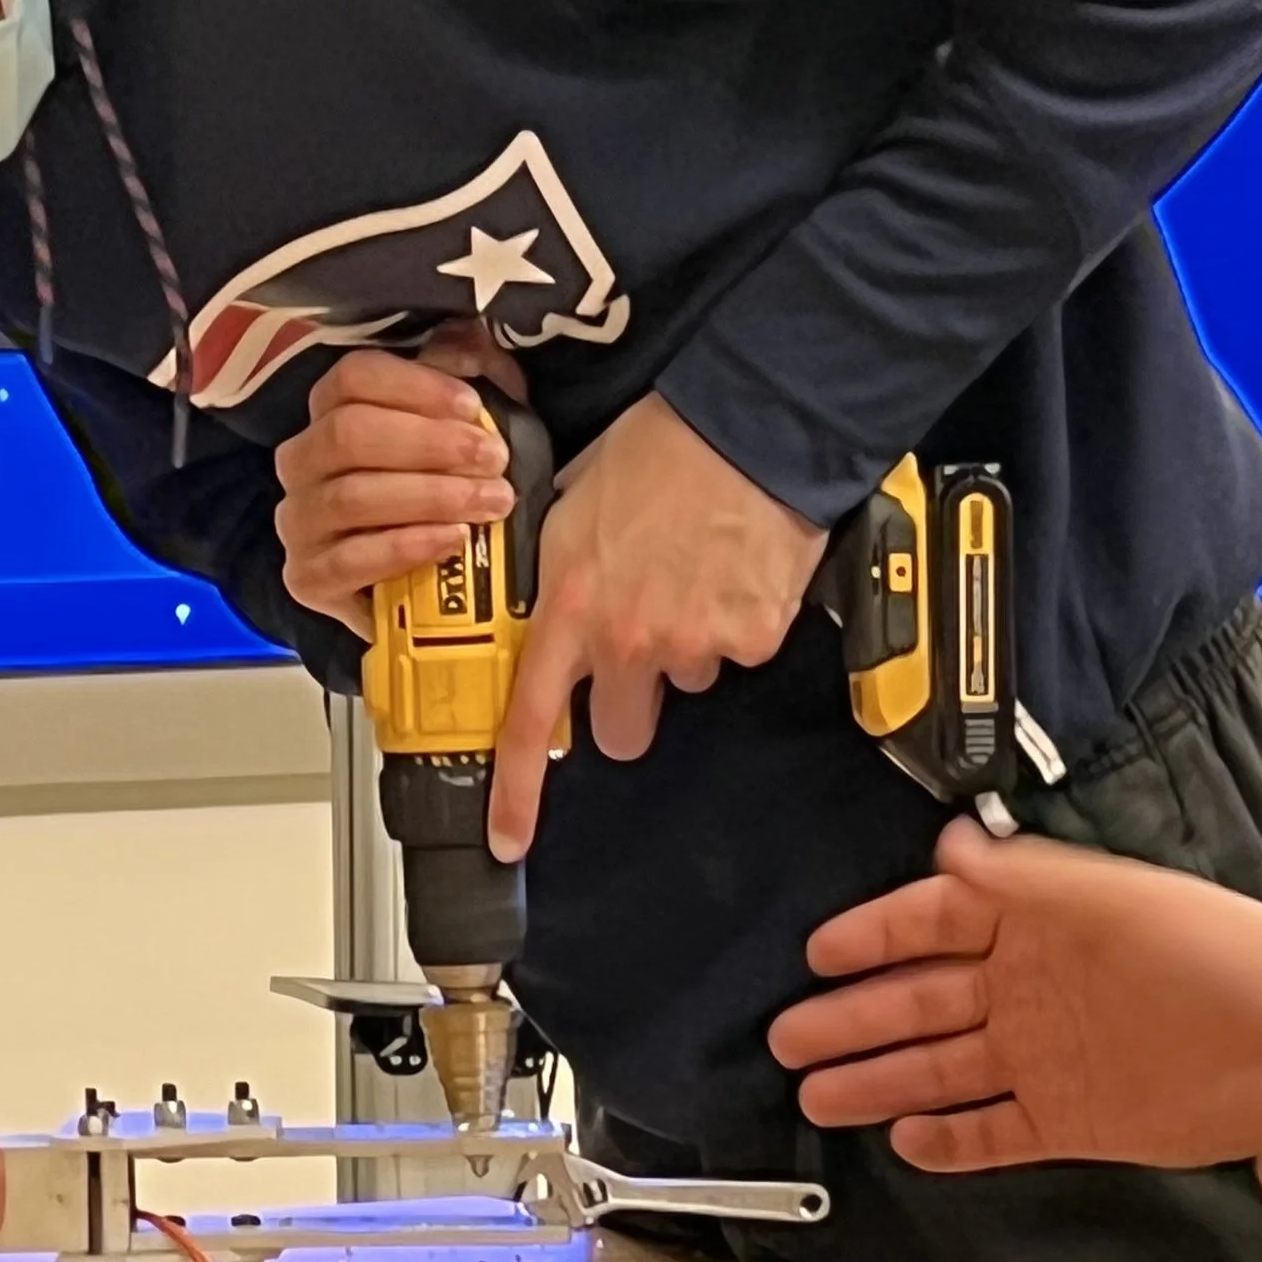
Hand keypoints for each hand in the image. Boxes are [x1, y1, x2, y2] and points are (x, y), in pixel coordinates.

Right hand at [272, 325, 527, 641]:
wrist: (429, 585)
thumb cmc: (446, 490)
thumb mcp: (465, 425)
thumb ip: (469, 375)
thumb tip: (471, 344)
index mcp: (331, 411)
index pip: (353, 378)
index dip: (416, 386)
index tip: (474, 407)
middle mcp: (302, 461)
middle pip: (348, 434)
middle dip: (430, 445)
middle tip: (494, 460)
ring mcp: (298, 522)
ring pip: (349, 496)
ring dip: (429, 496)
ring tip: (489, 502)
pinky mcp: (305, 579)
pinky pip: (347, 561)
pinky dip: (405, 547)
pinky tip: (452, 540)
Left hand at [487, 395, 824, 863]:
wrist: (748, 424)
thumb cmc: (660, 449)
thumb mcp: (569, 506)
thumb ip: (555, 574)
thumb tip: (547, 603)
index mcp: (571, 610)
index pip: (529, 723)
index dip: (516, 793)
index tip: (507, 837)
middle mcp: (628, 641)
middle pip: (619, 730)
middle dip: (625, 702)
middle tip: (636, 650)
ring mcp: (694, 645)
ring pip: (684, 684)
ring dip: (683, 649)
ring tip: (690, 576)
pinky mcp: (753, 637)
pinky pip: (738, 653)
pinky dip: (736, 625)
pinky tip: (732, 572)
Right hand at [768, 818, 1261, 1209]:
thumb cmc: (1214, 961)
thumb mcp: (1108, 900)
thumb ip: (1021, 877)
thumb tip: (948, 848)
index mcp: (1037, 927)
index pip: (934, 924)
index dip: (874, 936)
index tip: (820, 954)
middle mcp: (1032, 992)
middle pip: (920, 1003)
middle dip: (850, 1018)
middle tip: (788, 1036)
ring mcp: (1046, 1059)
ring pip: (939, 1071)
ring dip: (876, 1079)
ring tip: (816, 1094)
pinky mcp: (1069, 1121)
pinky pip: (992, 1131)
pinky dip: (946, 1139)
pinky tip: (902, 1137)